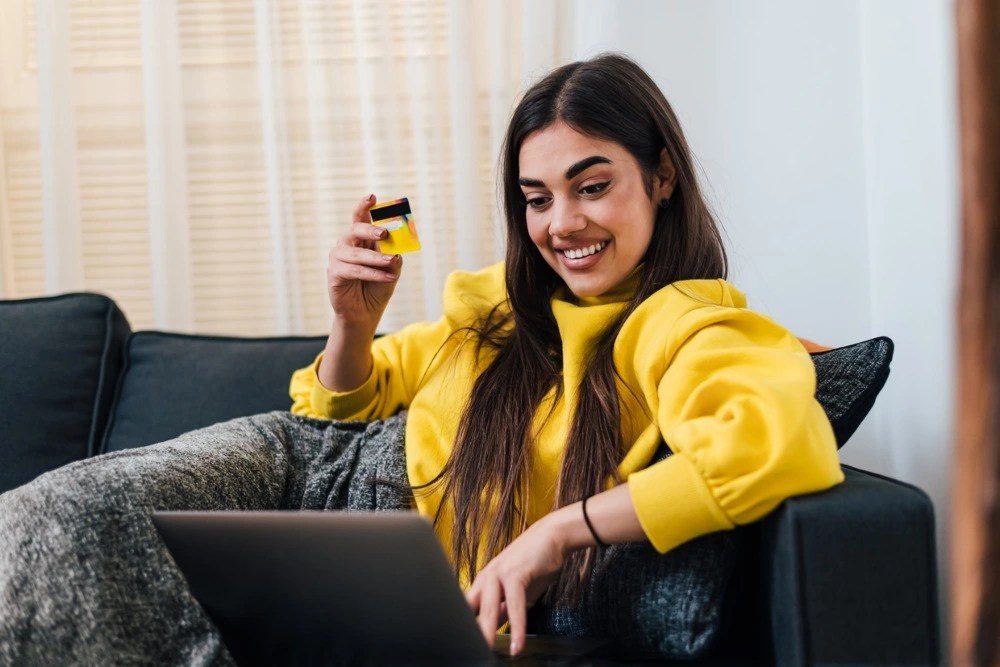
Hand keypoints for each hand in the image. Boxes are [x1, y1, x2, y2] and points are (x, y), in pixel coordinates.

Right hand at [327, 194, 401, 328]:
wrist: (365, 313)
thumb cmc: (377, 287)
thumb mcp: (391, 270)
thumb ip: (393, 257)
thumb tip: (397, 249)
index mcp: (361, 239)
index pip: (360, 218)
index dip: (364, 206)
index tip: (372, 196)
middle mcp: (347, 245)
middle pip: (355, 229)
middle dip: (369, 229)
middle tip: (384, 232)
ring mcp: (338, 258)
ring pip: (357, 254)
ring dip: (376, 258)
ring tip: (391, 262)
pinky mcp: (335, 273)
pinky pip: (355, 270)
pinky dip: (373, 274)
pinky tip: (388, 277)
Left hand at [464, 516, 567, 656]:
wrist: (552, 537)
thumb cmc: (534, 564)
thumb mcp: (516, 591)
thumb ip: (502, 609)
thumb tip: (492, 629)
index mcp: (483, 582)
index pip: (467, 609)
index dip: (463, 627)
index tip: (463, 646)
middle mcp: (486, 577)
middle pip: (471, 610)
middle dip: (468, 633)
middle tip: (467, 654)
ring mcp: (498, 573)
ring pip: (489, 608)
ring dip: (487, 633)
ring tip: (487, 653)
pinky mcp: (515, 573)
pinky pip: (514, 605)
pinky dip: (517, 627)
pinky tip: (517, 644)